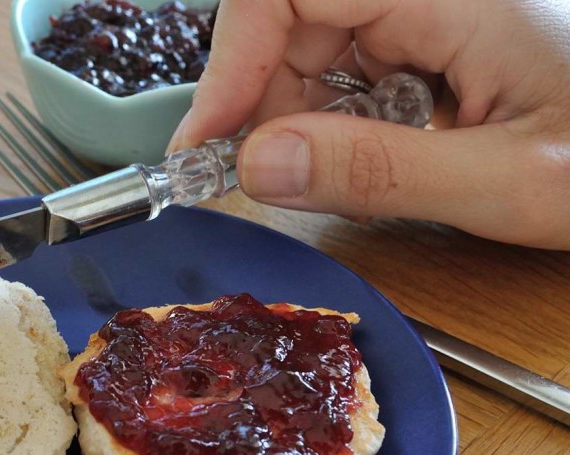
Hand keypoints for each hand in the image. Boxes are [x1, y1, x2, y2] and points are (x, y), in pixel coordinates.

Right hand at [169, 0, 569, 248]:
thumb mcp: (506, 181)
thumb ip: (378, 172)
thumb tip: (257, 165)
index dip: (232, 61)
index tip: (207, 142)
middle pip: (290, 19)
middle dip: (259, 100)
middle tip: (254, 178)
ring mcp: (435, 15)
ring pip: (312, 46)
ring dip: (293, 115)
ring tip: (319, 176)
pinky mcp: (436, 43)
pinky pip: (349, 69)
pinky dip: (331, 120)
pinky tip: (359, 159)